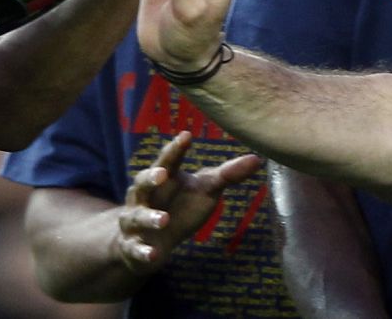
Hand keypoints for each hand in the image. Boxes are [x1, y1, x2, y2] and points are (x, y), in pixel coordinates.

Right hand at [115, 131, 263, 270]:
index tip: (186, 136)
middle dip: (151, 177)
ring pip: (137, 217)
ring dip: (149, 218)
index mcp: (164, 178)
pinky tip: (154, 255)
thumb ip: (227, 175)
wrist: (152, 240)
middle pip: (142, 182)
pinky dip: (142, 252)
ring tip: (164, 220)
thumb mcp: (205, 190)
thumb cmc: (182, 206)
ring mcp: (135, 221)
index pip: (169, 160)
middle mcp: (144, 196)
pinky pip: (135, 249)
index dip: (176, 149)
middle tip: (163, 174)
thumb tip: (257, 159)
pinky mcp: (133, 246)